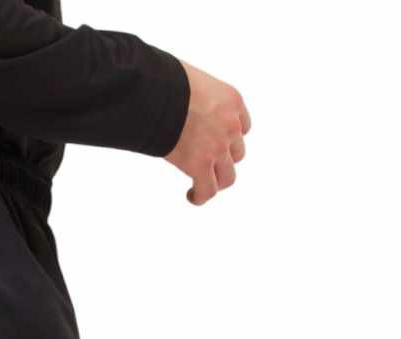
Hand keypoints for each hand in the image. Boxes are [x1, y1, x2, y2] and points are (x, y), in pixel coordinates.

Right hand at [167, 61, 250, 205]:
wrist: (158, 94)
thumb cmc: (165, 81)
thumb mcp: (191, 80)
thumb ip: (195, 96)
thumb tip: (176, 102)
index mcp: (231, 101)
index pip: (242, 127)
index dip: (229, 138)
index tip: (215, 142)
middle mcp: (231, 126)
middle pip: (236, 154)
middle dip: (222, 160)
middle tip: (205, 165)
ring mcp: (218, 148)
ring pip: (227, 176)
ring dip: (214, 181)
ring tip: (199, 184)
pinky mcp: (200, 165)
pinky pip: (207, 190)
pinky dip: (201, 196)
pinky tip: (191, 196)